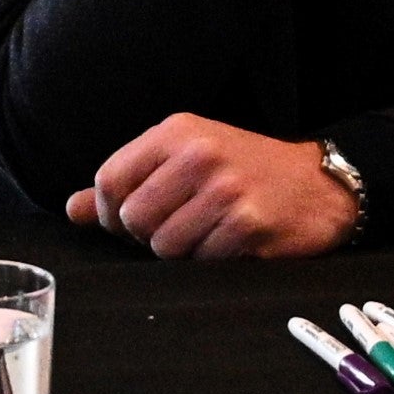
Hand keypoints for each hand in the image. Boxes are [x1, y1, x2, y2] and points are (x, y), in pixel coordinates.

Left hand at [81, 116, 361, 258]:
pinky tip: (233, 242)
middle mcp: (199, 155)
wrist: (320, 184)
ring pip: (163, 246)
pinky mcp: (248, 224)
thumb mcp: (186, 158)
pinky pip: (201, 261)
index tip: (129, 223)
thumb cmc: (247, 171)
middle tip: (178, 228)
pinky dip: (212, 260)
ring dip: (182, 251)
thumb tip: (72, 209)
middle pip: (132, 218)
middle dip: (147, 236)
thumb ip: (129, 180)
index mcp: (177, 132)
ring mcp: (225, 190)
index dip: (108, 213)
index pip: (109, 180)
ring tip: (210, 232)